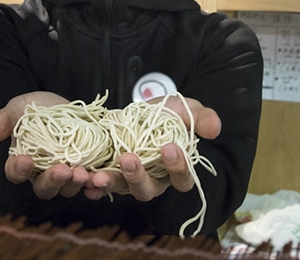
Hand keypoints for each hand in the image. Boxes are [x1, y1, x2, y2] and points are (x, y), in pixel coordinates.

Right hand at [0, 91, 88, 198]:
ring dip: (75, 184)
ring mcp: (67, 175)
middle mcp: (43, 174)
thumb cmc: (42, 109)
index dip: (18, 170)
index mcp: (23, 162)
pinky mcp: (88, 171)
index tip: (24, 160)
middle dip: (52, 181)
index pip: (15, 173)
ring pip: (68, 189)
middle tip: (61, 171)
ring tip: (82, 173)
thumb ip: (4, 119)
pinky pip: (91, 185)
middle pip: (44, 188)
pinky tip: (98, 181)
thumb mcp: (20, 107)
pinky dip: (95, 186)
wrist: (70, 106)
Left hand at [85, 96, 220, 201]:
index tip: (169, 147)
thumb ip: (201, 118)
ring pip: (121, 189)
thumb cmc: (165, 114)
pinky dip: (91, 185)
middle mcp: (152, 181)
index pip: (182, 179)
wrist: (135, 110)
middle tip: (129, 159)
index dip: (178, 167)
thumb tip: (214, 128)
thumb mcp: (185, 110)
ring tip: (99, 175)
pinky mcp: (107, 173)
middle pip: (147, 190)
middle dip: (138, 177)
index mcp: (176, 171)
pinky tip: (84, 179)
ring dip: (110, 183)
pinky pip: (99, 186)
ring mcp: (128, 180)